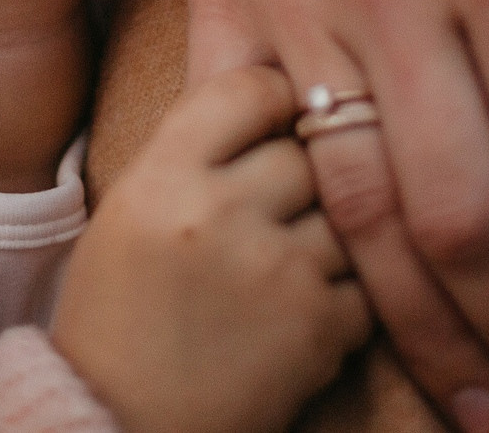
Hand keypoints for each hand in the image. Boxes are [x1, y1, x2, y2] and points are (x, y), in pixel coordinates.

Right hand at [52, 67, 370, 432]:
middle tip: (285, 207)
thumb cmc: (121, 318)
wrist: (119, 426)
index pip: (249, 89)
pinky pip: (369, 282)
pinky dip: (348, 299)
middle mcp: (215, 214)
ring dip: (334, 236)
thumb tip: (288, 95)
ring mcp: (272, 271)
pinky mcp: (318, 328)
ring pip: (347, 212)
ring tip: (289, 267)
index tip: (284, 115)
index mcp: (160, 178)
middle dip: (306, 175)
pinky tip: (302, 316)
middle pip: (307, 148)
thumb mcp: (130, 211)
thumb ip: (196, 153)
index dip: (277, 96)